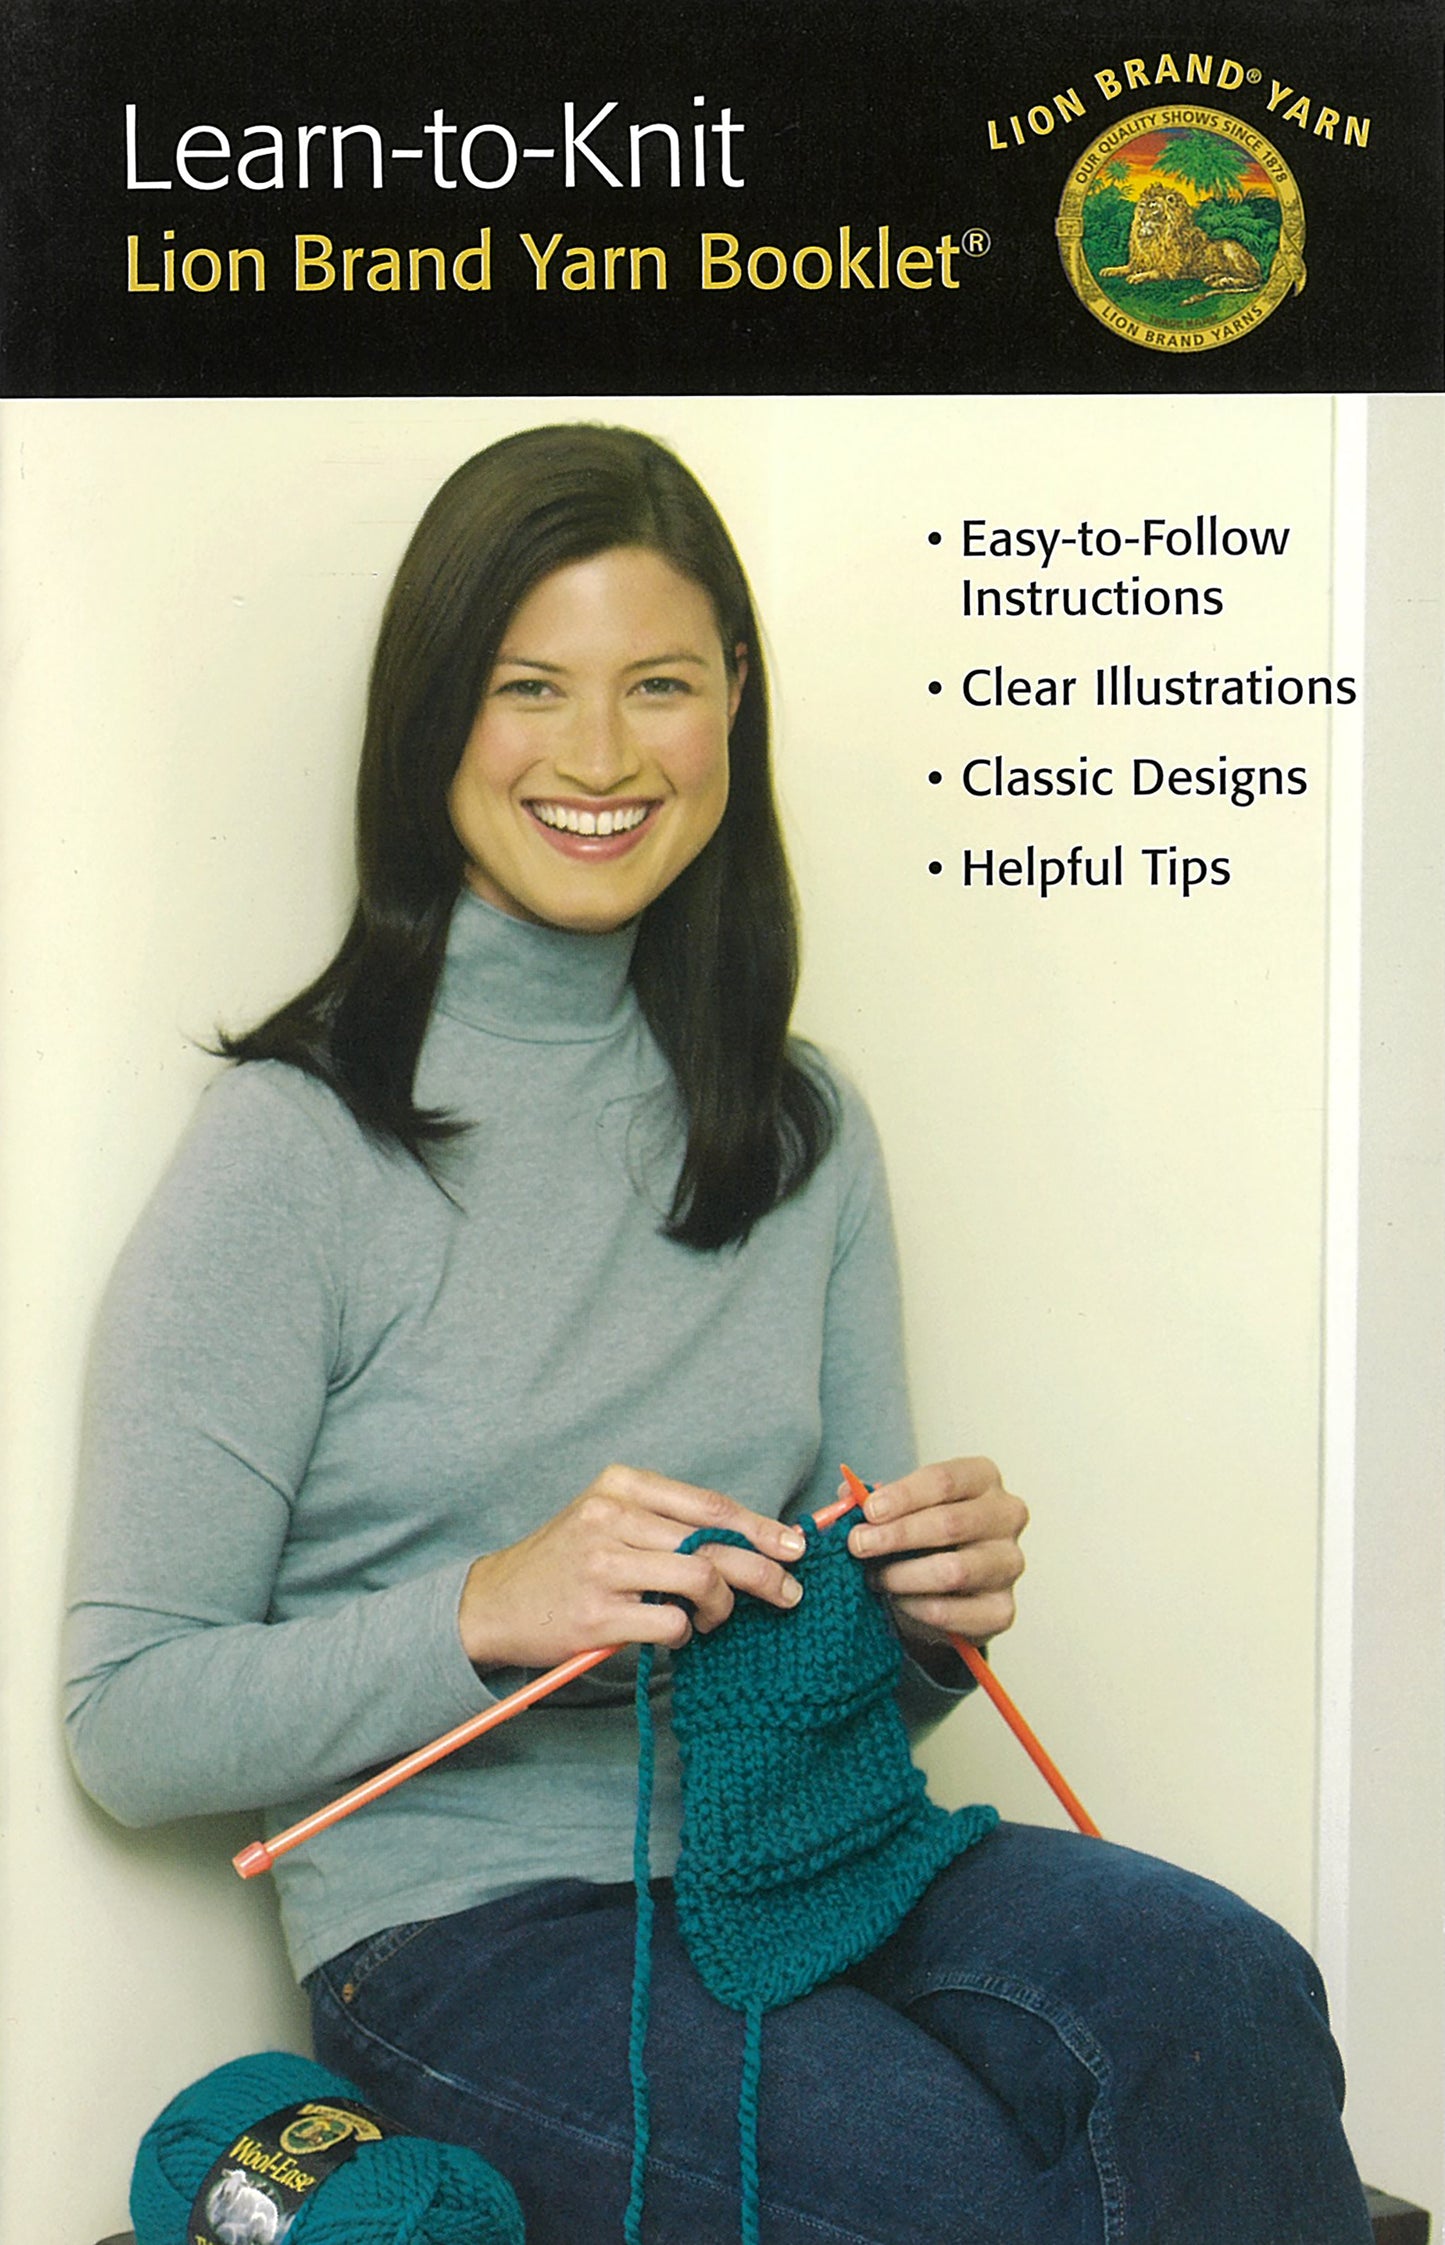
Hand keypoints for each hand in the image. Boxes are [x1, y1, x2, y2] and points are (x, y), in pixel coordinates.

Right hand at [459, 1465, 806, 1670]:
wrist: (494, 1602)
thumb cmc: (565, 1560)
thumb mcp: (608, 1517)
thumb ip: (665, 1521)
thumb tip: (747, 1537)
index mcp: (620, 1486)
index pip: (708, 1504)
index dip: (759, 1526)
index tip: (792, 1545)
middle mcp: (611, 1518)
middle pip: (713, 1542)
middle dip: (763, 1570)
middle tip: (789, 1591)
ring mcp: (603, 1566)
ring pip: (700, 1577)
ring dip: (725, 1606)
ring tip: (720, 1617)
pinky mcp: (597, 1615)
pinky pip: (672, 1623)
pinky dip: (687, 1632)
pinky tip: (679, 1632)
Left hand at [844, 1457, 1026, 1650]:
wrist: (945, 1586)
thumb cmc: (923, 1534)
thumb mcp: (899, 1507)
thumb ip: (873, 1500)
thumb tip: (847, 1498)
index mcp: (983, 1478)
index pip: (945, 1480)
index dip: (903, 1496)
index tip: (868, 1511)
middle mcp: (1006, 1516)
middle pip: (950, 1523)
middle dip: (896, 1535)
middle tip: (858, 1545)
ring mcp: (1009, 1563)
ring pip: (954, 1571)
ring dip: (903, 1576)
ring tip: (874, 1578)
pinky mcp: (1002, 1609)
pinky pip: (953, 1612)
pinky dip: (916, 1608)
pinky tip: (897, 1602)